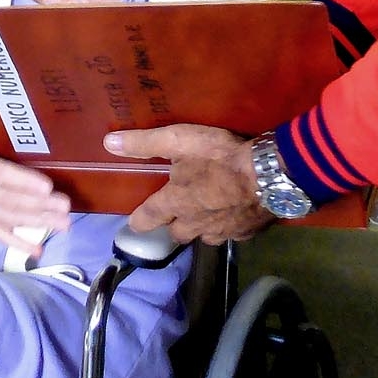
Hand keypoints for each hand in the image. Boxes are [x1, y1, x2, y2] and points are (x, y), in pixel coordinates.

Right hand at [0, 134, 72, 253]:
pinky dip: (20, 244)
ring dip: (38, 222)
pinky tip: (38, 250)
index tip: (47, 187)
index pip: (1, 174)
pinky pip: (1, 235)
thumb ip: (7, 141)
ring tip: (63, 223)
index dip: (24, 182)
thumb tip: (44, 144)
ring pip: (11, 217)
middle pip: (10, 199)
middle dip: (40, 205)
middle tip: (65, 206)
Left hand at [104, 124, 273, 244]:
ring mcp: (223, 231)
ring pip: (205, 237)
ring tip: (204, 216)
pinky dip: (229, 226)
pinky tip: (234, 216)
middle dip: (174, 227)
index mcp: (176, 203)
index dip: (140, 221)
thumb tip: (108, 142)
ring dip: (202, 228)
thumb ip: (144, 143)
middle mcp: (196, 223)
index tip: (134, 224)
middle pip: (178, 234)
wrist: (270, 174)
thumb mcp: (178, 141)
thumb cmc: (219, 156)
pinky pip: (232, 235)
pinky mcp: (247, 233)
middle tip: (174, 217)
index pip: (149, 217)